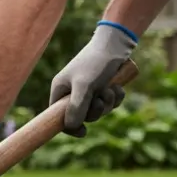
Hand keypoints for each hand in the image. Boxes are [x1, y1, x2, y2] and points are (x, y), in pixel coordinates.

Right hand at [50, 22, 135, 136]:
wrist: (116, 44)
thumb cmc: (96, 62)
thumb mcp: (84, 86)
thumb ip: (76, 108)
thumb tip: (71, 126)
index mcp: (61, 90)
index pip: (59, 116)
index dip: (69, 126)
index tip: (83, 132)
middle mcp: (73, 91)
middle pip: (82, 115)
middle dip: (96, 110)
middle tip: (100, 99)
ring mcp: (89, 90)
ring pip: (98, 109)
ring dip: (108, 102)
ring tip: (110, 88)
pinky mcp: (104, 87)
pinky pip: (110, 102)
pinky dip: (115, 97)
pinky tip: (118, 87)